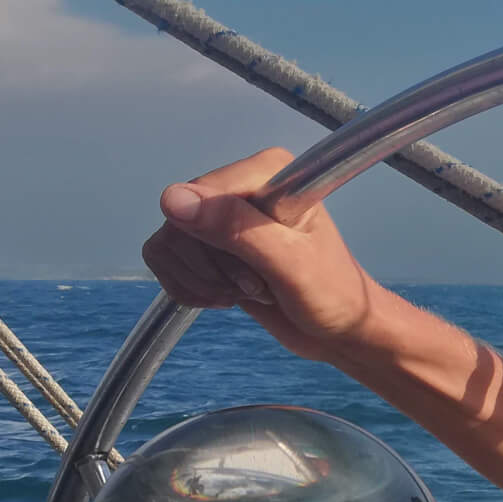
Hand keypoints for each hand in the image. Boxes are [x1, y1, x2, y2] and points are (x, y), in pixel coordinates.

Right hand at [141, 148, 378, 365]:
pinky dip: (189, 289)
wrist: (338, 329)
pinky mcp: (207, 243)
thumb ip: (236, 228)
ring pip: (168, 243)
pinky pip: (163, 259)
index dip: (215, 237)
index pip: (202, 192)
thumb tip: (171, 200)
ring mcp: (221, 214)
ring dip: (203, 281)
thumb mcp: (290, 263)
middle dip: (215, 267)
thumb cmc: (331, 295)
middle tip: (259, 284)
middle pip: (180, 221)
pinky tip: (226, 296)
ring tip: (247, 290)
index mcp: (268, 171)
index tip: (254, 267)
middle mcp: (240, 184)